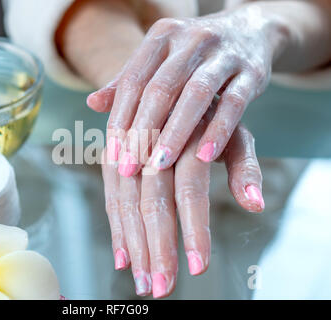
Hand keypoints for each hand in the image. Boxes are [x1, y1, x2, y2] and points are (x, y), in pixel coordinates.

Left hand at [90, 4, 287, 176]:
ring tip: (159, 165)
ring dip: (176, 133)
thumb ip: (129, 82)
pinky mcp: (251, 71)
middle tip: (128, 167)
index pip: (133, 80)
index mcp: (162, 37)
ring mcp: (223, 54)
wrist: (249, 30)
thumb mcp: (160, 61)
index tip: (112, 153)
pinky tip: (205, 157)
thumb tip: (91, 103)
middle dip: (142, 131)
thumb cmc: (193, 57)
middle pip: (160, 89)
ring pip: (196, 94)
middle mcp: (191, 40)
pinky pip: (234, 103)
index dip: (120, 118)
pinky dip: (218, 131)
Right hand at [102, 115, 262, 297]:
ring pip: (125, 199)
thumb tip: (255, 204)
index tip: (198, 267)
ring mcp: (129, 145)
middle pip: (152, 198)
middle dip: (156, 245)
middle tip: (160, 288)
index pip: (188, 188)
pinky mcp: (114, 152)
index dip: (192, 227)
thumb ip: (243, 166)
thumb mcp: (234, 133)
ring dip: (132, 243)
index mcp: (188, 132)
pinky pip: (110, 192)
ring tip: (140, 281)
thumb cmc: (210, 114)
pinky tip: (122, 257)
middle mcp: (154, 138)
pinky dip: (116, 226)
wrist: (168, 75)